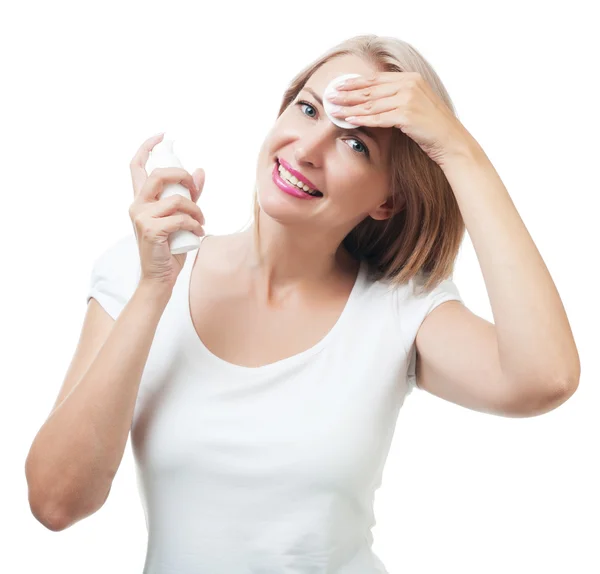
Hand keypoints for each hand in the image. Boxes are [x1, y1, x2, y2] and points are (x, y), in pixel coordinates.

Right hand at [128, 133, 205, 288]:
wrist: (160, 276)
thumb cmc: (170, 247)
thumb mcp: (181, 217)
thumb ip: (189, 196)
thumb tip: (200, 171)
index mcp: (141, 200)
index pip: (136, 166)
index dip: (147, 147)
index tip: (162, 136)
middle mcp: (136, 205)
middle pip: (159, 175)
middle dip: (183, 177)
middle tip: (195, 189)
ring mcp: (141, 217)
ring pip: (176, 200)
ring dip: (196, 209)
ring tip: (201, 220)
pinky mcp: (150, 230)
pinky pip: (180, 219)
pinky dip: (195, 224)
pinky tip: (198, 232)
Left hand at [326, 72, 475, 165]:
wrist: (451, 142)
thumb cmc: (432, 128)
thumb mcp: (416, 106)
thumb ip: (398, 98)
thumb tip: (374, 101)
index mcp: (411, 79)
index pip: (376, 79)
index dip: (355, 82)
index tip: (339, 85)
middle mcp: (410, 85)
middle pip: (371, 90)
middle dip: (347, 93)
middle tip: (329, 96)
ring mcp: (409, 99)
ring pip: (371, 103)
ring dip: (350, 106)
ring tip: (334, 109)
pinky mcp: (407, 115)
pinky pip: (378, 117)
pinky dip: (361, 118)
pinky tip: (348, 119)